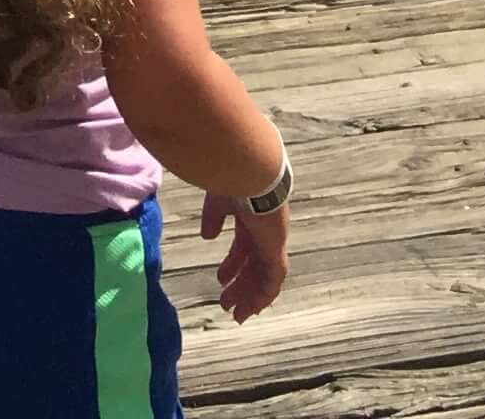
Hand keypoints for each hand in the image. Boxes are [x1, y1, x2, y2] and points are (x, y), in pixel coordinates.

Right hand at [202, 187, 287, 319]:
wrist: (249, 169)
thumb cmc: (231, 177)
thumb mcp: (218, 200)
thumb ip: (214, 217)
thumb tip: (208, 236)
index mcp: (251, 216)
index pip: (245, 245)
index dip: (233, 264)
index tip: (221, 280)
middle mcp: (264, 231)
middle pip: (254, 264)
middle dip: (240, 284)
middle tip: (225, 303)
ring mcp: (272, 241)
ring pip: (263, 276)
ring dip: (249, 296)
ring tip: (235, 314)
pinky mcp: (276, 249)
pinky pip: (273, 280)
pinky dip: (263, 296)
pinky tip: (252, 309)